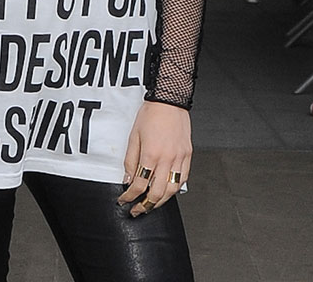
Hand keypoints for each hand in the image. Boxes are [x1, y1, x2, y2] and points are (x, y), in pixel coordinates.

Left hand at [117, 101, 191, 216]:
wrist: (169, 101)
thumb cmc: (151, 115)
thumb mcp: (133, 136)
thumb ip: (130, 160)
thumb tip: (128, 179)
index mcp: (151, 154)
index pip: (139, 185)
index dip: (129, 197)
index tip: (124, 200)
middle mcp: (167, 159)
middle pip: (157, 193)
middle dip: (145, 206)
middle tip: (137, 210)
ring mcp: (180, 158)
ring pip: (172, 190)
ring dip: (161, 202)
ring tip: (151, 205)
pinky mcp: (188, 155)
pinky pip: (183, 179)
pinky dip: (175, 189)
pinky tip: (167, 192)